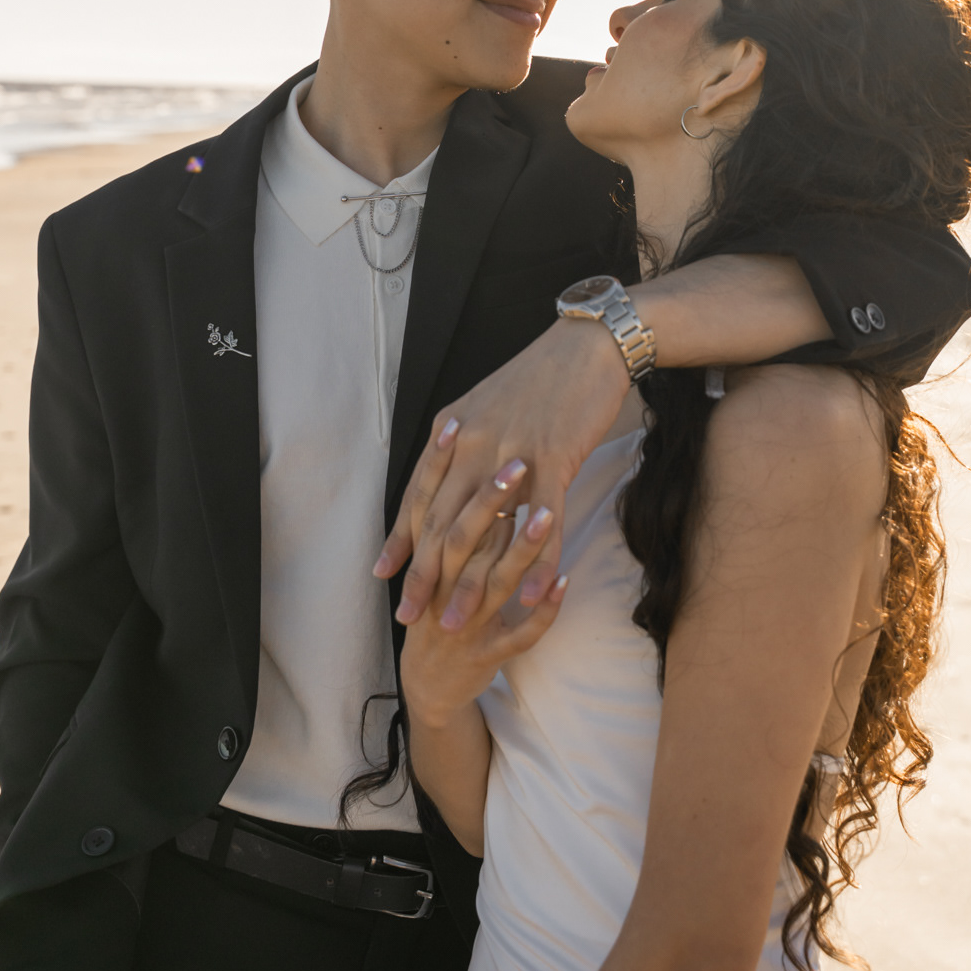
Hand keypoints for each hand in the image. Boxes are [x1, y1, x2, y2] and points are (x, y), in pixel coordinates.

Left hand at [376, 316, 630, 629]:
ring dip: (469, 584)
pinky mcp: (554, 459)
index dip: (401, 537)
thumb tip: (448, 470)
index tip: (384, 575)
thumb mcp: (486, 402)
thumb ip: (464, 439)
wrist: (587, 346)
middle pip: (441, 521)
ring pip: (483, 531)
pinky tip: (528, 598)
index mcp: (454, 430)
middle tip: (410, 618)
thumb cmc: (540, 376)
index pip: (420, 495)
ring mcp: (512, 454)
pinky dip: (534, 564)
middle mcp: (472, 443)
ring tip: (457, 624)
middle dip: (423, 575)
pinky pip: (540, 523)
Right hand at [398, 471, 569, 728]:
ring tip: (545, 515)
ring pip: (492, 580)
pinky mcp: (488, 654)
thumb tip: (471, 465)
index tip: (459, 423)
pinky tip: (565, 583)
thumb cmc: (439, 610)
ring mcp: (464, 623)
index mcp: (426, 560)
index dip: (440, 465)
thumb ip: (447, 520)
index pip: (428, 504)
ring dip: (520, 548)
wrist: (431, 686)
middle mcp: (440, 590)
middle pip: (462, 536)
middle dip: (489, 498)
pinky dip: (542, 608)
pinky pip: (520, 632)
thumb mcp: (435, 565)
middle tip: (515, 459)